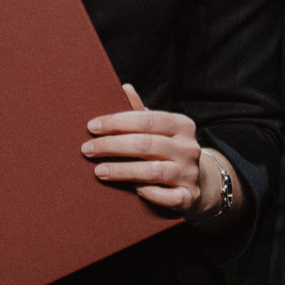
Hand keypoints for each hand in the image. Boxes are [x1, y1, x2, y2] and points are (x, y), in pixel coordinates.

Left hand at [83, 83, 220, 218]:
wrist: (198, 181)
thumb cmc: (168, 150)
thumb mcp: (160, 128)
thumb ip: (141, 112)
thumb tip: (125, 87)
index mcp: (182, 125)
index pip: (146, 120)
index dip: (116, 122)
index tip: (92, 127)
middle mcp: (189, 148)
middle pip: (145, 144)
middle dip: (112, 146)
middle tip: (87, 149)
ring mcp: (190, 173)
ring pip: (153, 171)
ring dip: (122, 171)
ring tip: (99, 171)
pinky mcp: (188, 197)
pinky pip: (167, 197)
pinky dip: (149, 193)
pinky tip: (133, 190)